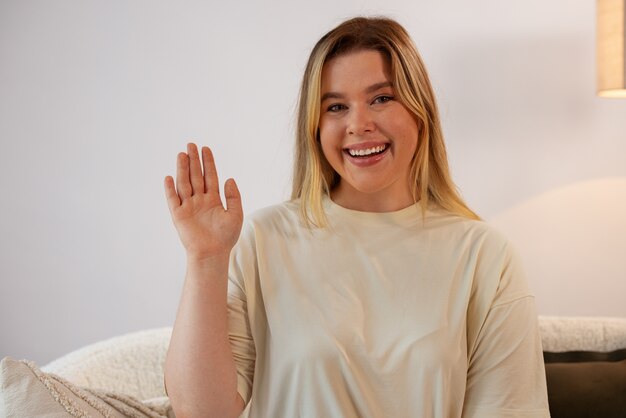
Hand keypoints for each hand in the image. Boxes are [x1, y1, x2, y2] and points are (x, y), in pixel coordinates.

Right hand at [164, 143, 242, 260]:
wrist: (212, 254)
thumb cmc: (225, 237)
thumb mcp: (235, 215)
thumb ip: (234, 196)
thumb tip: (229, 178)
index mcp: (213, 200)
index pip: (210, 177)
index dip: (208, 163)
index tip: (206, 149)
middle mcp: (200, 201)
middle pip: (196, 176)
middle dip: (194, 161)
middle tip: (191, 144)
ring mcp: (188, 207)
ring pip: (184, 183)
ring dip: (183, 169)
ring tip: (182, 154)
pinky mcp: (179, 215)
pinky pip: (173, 199)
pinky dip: (170, 189)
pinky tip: (169, 177)